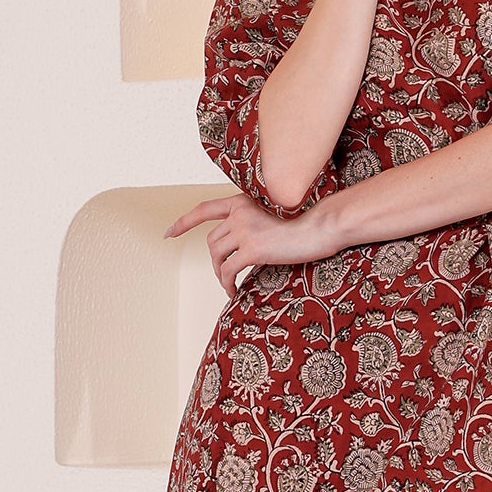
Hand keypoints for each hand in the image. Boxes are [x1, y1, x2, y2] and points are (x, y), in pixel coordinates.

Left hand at [165, 190, 337, 294]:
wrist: (321, 226)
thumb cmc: (306, 225)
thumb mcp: (274, 217)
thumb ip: (254, 223)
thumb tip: (241, 246)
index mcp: (243, 201)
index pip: (204, 209)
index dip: (184, 222)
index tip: (169, 233)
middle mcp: (240, 212)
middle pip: (212, 241)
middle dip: (215, 261)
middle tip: (225, 276)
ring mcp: (244, 229)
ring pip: (217, 257)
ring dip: (220, 274)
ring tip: (231, 284)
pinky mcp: (252, 248)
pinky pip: (228, 270)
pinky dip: (227, 283)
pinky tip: (234, 291)